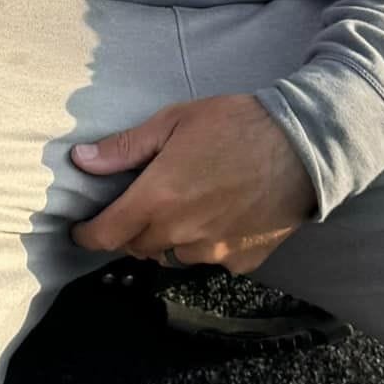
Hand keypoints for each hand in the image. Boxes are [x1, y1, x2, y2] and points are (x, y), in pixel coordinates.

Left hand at [68, 94, 314, 275]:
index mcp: (158, 199)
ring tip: (181, 207)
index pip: (108, 235)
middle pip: (138, 247)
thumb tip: (82, 160)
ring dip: (166, 239)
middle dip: (129, 231)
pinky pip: (210, 259)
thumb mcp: (172, 122)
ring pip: (173, 256)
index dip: (88, 236)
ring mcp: (215, 252)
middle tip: (137, 205)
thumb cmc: (234, 125)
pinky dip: (204, 244)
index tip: (80, 232)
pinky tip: (217, 215)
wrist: (303, 146)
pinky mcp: (243, 261)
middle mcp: (182, 234)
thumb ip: (125, 148)